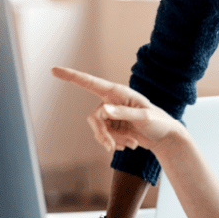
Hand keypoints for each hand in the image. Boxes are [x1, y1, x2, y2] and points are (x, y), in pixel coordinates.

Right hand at [51, 66, 181, 154]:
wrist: (164, 137)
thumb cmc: (158, 123)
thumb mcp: (145, 118)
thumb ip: (124, 114)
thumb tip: (104, 110)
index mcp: (118, 92)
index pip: (90, 83)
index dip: (72, 76)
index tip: (54, 70)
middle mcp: (112, 101)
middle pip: (94, 118)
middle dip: (102, 134)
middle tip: (112, 147)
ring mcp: (111, 115)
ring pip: (98, 130)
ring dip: (113, 140)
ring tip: (132, 144)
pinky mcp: (112, 127)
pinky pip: (104, 138)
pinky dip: (116, 143)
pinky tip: (131, 144)